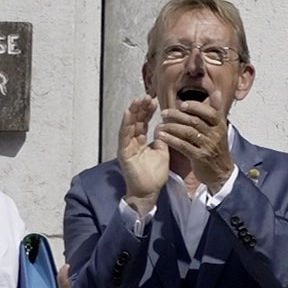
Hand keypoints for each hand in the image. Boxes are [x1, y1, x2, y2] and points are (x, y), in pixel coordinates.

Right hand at [119, 96, 167, 213]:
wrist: (149, 191)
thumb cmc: (155, 174)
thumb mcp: (162, 152)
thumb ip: (163, 139)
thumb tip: (164, 125)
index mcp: (141, 142)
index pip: (144, 123)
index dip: (148, 111)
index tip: (153, 100)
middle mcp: (132, 142)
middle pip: (136, 122)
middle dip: (140, 108)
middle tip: (146, 95)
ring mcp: (127, 147)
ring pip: (129, 126)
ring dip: (133, 112)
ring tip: (137, 100)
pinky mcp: (123, 152)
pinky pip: (124, 136)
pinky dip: (126, 124)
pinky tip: (129, 113)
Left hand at [158, 100, 234, 189]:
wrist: (221, 172)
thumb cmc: (216, 148)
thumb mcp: (219, 128)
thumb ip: (216, 111)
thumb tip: (216, 92)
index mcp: (220, 125)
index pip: (210, 112)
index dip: (195, 107)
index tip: (182, 104)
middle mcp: (215, 135)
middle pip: (195, 121)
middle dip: (178, 116)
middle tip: (164, 113)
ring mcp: (208, 146)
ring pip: (188, 133)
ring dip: (172, 127)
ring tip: (160, 125)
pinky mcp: (200, 157)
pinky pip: (183, 146)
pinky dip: (171, 140)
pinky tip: (161, 137)